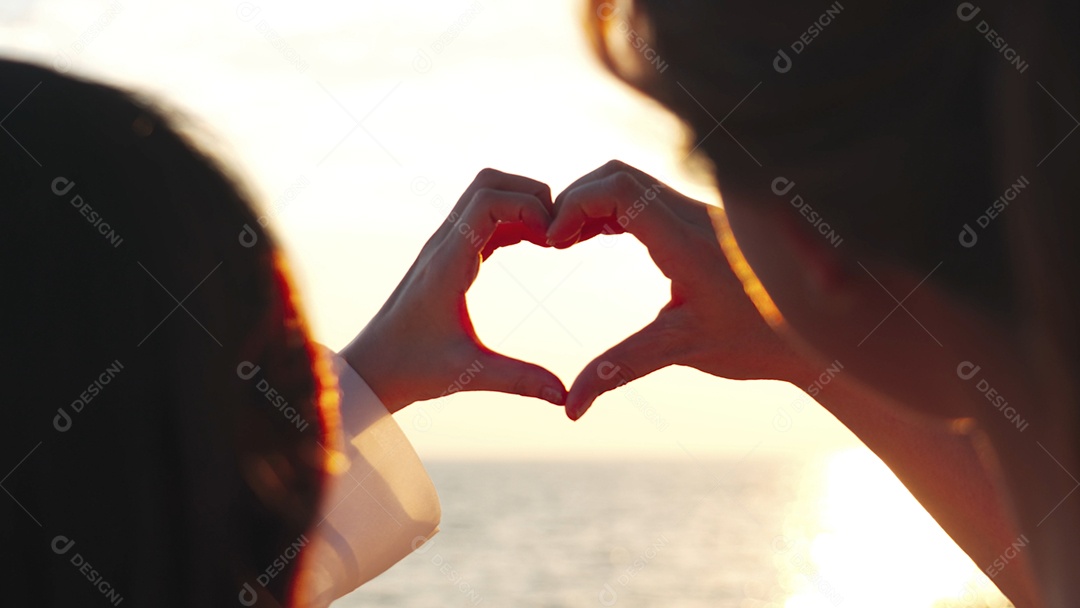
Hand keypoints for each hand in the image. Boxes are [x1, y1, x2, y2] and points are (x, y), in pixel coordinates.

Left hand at [341, 169, 567, 412]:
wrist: (372, 368)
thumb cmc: (412, 369)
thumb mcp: (469, 375)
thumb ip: (518, 381)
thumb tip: (564, 397)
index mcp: (447, 263)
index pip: (487, 201)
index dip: (528, 207)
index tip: (554, 240)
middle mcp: (444, 245)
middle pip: (488, 183)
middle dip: (530, 194)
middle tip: (558, 231)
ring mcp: (445, 246)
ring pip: (485, 194)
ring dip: (522, 203)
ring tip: (551, 238)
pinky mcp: (449, 255)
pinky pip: (484, 218)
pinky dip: (513, 219)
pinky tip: (535, 243)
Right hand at [547, 160, 804, 419]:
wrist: (820, 328)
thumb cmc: (758, 340)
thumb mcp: (682, 351)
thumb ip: (620, 369)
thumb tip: (571, 407)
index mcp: (687, 240)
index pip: (620, 190)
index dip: (575, 205)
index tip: (553, 243)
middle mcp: (693, 215)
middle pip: (618, 174)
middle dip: (575, 199)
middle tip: (553, 241)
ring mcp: (699, 212)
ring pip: (632, 181)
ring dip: (592, 203)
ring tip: (566, 241)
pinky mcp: (701, 220)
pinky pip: (647, 195)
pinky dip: (612, 209)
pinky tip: (596, 237)